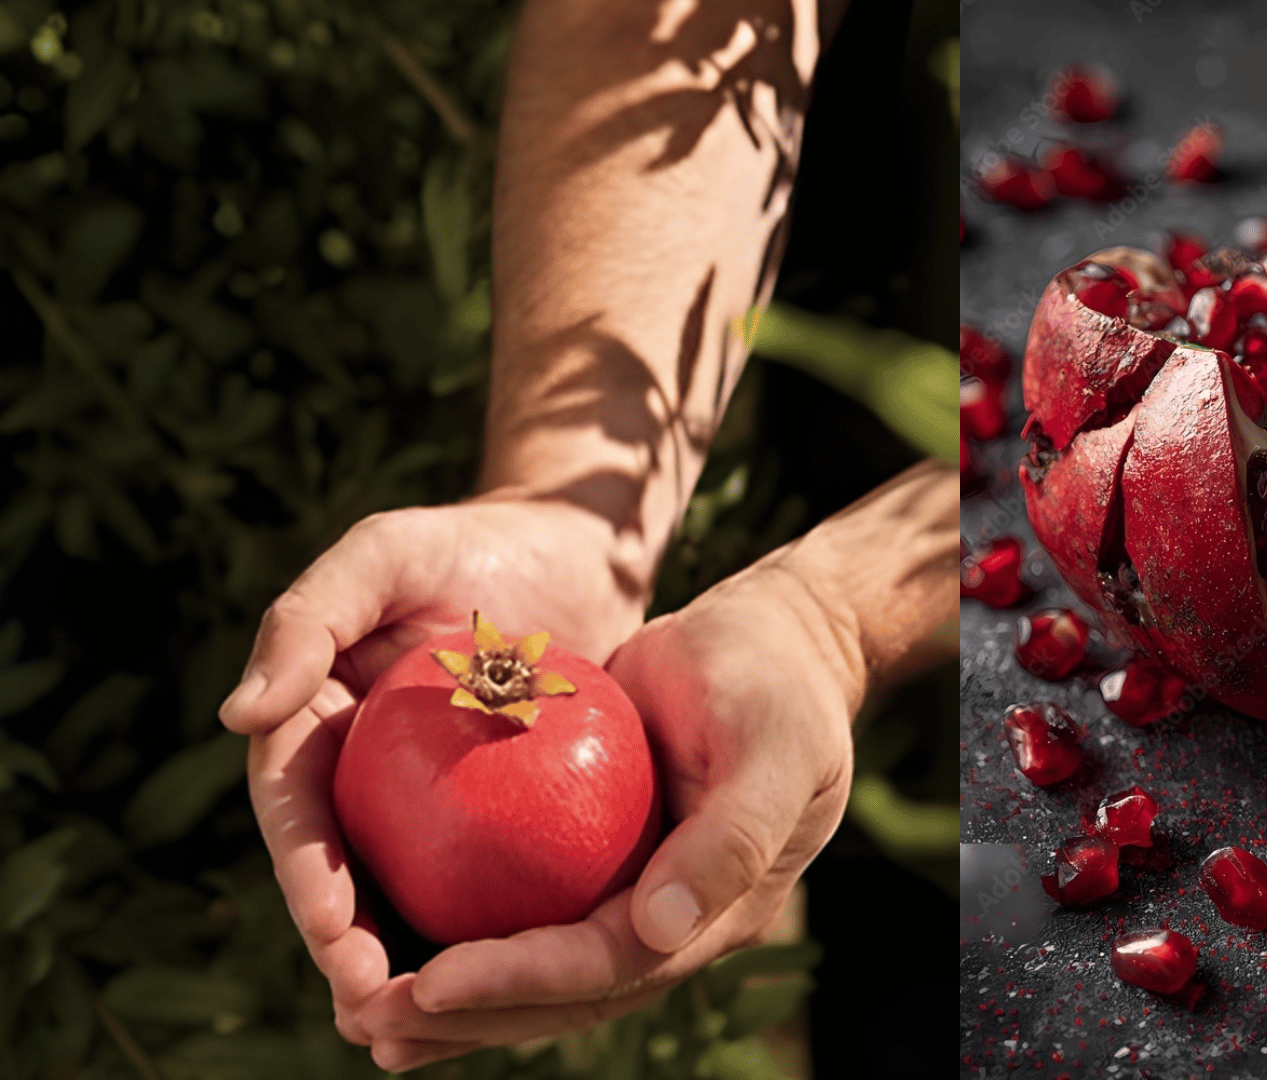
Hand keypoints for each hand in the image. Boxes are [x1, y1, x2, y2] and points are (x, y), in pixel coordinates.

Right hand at [221, 494, 655, 1065]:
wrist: (572, 553)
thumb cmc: (470, 542)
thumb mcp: (382, 555)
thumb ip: (304, 620)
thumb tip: (236, 715)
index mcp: (314, 727)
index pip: (297, 815)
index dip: (306, 877)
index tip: (333, 926)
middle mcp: (364, 778)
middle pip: (343, 877)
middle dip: (348, 950)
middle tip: (376, 1001)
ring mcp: (430, 805)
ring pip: (408, 900)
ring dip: (410, 967)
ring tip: (422, 1025)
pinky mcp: (502, 819)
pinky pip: (491, 886)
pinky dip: (491, 939)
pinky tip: (513, 988)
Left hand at [334, 554, 856, 1068]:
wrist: (779, 641)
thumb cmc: (778, 683)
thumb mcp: (774, 751)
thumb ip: (729, 841)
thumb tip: (656, 930)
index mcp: (715, 914)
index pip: (607, 965)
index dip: (520, 981)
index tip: (432, 981)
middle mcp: (668, 923)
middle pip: (561, 995)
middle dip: (467, 1018)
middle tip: (369, 1020)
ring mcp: (632, 895)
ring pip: (535, 969)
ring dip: (452, 1002)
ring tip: (362, 1017)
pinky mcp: (596, 857)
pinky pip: (524, 905)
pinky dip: (460, 929)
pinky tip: (387, 931)